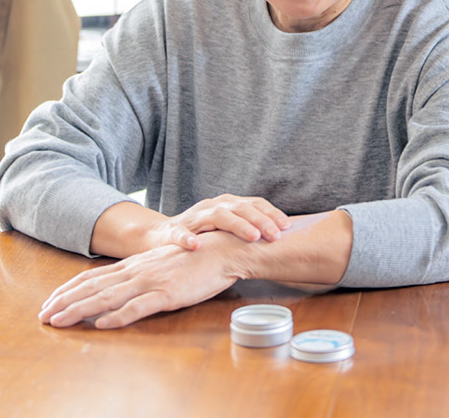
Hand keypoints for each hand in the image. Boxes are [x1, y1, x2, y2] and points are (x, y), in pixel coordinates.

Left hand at [39, 232, 244, 328]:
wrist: (222, 251)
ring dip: (80, 309)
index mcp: (135, 265)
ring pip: (108, 297)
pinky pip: (138, 307)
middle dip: (65, 301)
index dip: (69, 290)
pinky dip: (118, 316)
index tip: (50, 302)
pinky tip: (103, 324)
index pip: (94, 277)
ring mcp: (151, 282)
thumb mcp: (161, 264)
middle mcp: (137, 271)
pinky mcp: (167, 294)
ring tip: (59, 321)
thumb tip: (119, 289)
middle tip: (43, 315)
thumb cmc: (194, 259)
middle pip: (93, 286)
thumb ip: (140, 275)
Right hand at [142, 194, 289, 251]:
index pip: (253, 203)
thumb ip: (247, 227)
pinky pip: (181, 233)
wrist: (161, 235)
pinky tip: (196, 245)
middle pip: (240, 208)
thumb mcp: (226, 227)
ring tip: (252, 236)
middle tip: (275, 235)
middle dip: (260, 220)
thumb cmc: (202, 234)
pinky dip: (188, 238)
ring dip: (237, 225)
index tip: (287, 226)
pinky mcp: (174, 230)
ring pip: (217, 216)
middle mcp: (213, 206)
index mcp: (228, 204)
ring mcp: (194, 217)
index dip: (271, 213)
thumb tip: (281, 237)